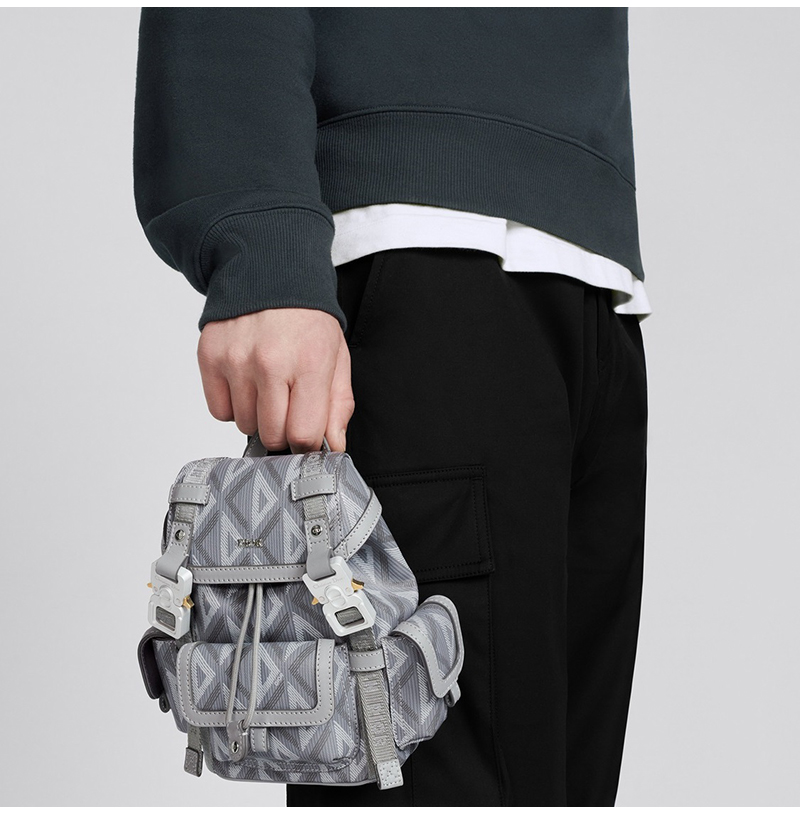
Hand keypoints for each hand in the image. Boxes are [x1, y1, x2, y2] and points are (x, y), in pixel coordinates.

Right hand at [197, 308, 353, 453]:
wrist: (269, 274)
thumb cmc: (306, 319)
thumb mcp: (336, 357)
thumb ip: (338, 405)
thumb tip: (333, 445)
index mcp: (310, 363)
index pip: (303, 434)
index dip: (307, 442)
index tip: (307, 433)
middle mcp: (270, 362)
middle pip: (271, 435)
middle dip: (283, 430)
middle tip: (288, 405)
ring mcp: (236, 360)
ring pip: (244, 425)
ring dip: (257, 415)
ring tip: (267, 386)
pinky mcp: (210, 357)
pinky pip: (219, 410)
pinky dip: (233, 405)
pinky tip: (246, 382)